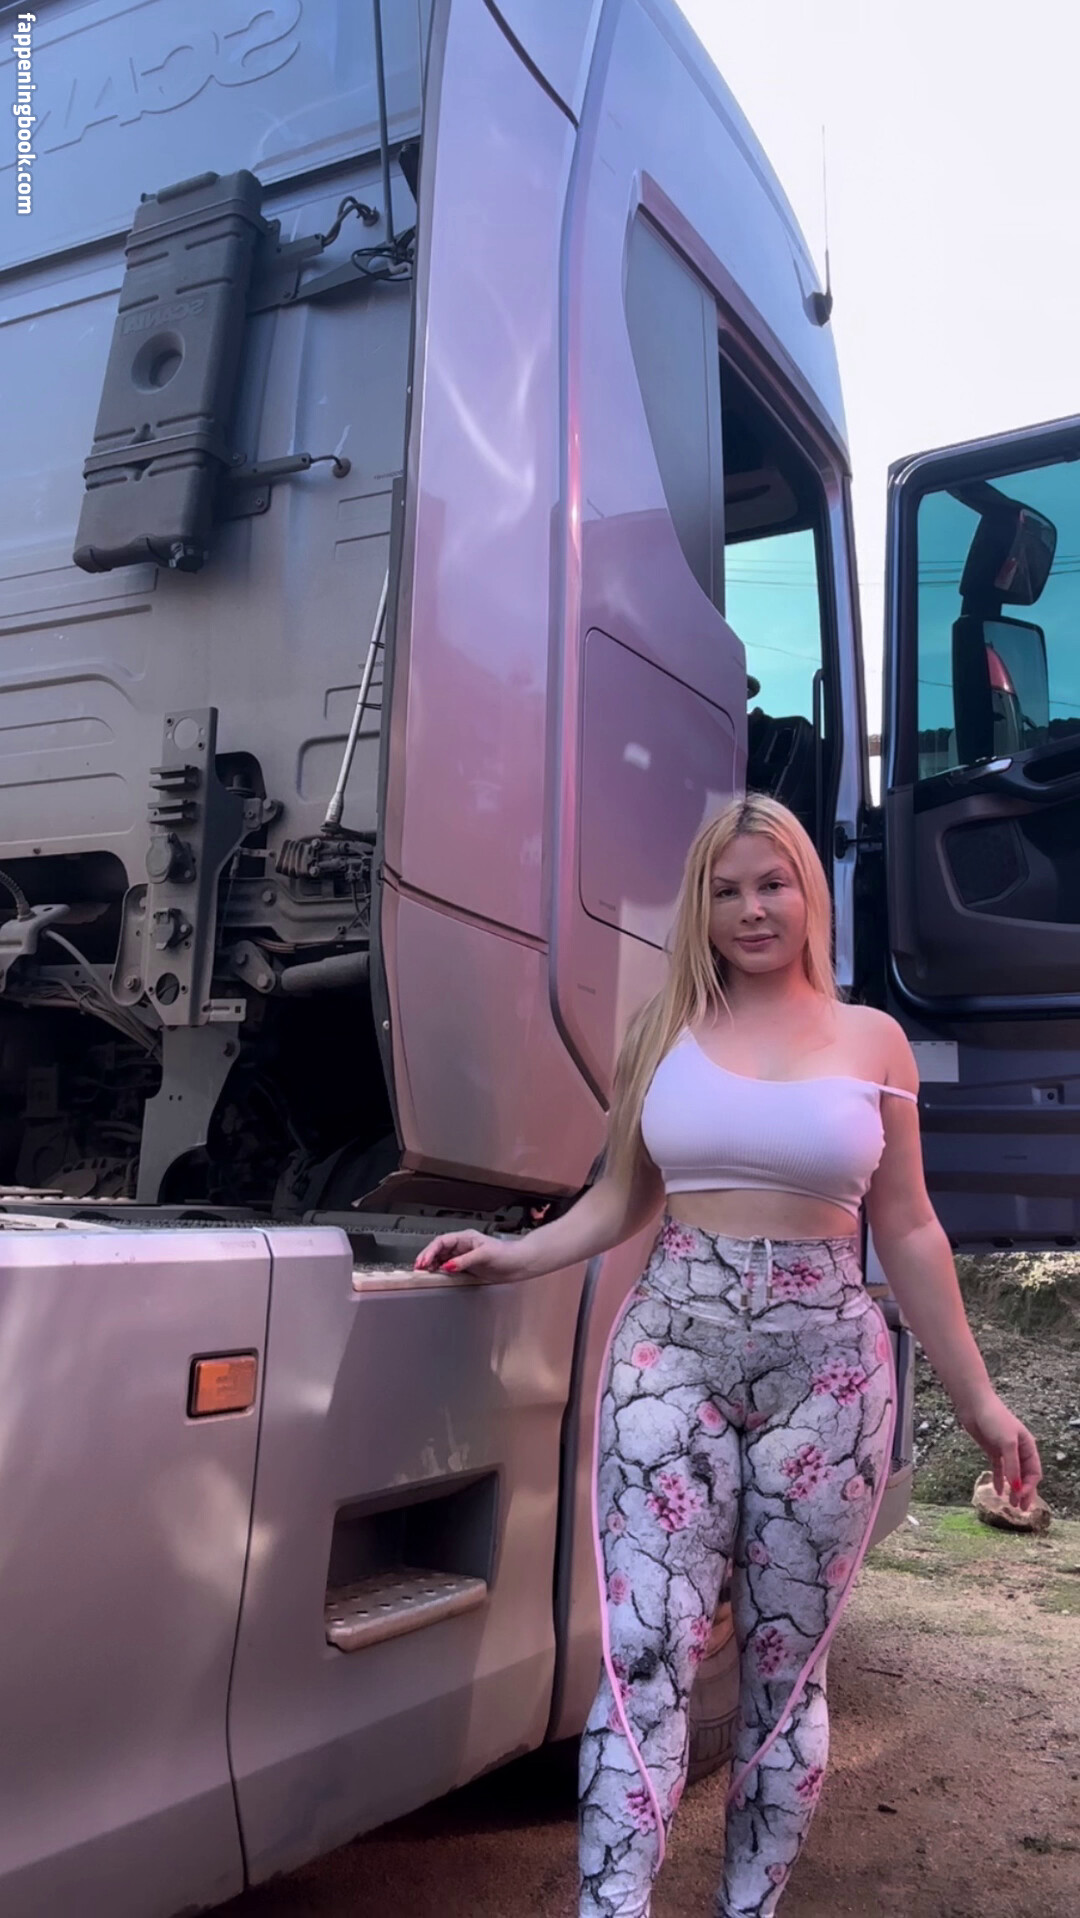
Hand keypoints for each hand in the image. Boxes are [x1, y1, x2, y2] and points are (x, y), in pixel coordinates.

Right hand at [412, 1228, 530, 1283]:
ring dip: (433, 1264)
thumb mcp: (485, 1255)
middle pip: (439, 1250)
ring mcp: (465, 1257)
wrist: (520, 1263)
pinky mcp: (469, 1267)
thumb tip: (447, 1266)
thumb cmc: (507, 1254)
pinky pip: (450, 1268)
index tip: (423, 1262)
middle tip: (418, 1269)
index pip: (441, 1242)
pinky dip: (441, 1271)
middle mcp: (463, 1246)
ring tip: (424, 1273)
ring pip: (442, 1258)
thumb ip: (465, 1260)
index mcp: (465, 1238)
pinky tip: (437, 1275)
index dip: (430, 1251)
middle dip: (427, 1258)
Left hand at [956, 1390, 1041, 1509]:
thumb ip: (1012, 1466)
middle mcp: (1019, 1450)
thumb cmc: (994, 1419)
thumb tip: (1016, 1487)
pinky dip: (999, 1480)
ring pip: (1012, 1474)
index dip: (1029, 1487)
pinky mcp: (992, 1450)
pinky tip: (998, 1492)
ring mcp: (1005, 1450)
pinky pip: (999, 1469)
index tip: (1019, 1496)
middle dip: (1024, 1492)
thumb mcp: (1006, 1443)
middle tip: (1020, 1510)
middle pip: (1025, 1476)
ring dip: (1012, 1489)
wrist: (974, 1404)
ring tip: (1010, 1505)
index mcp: (1028, 1447)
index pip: (1033, 1472)